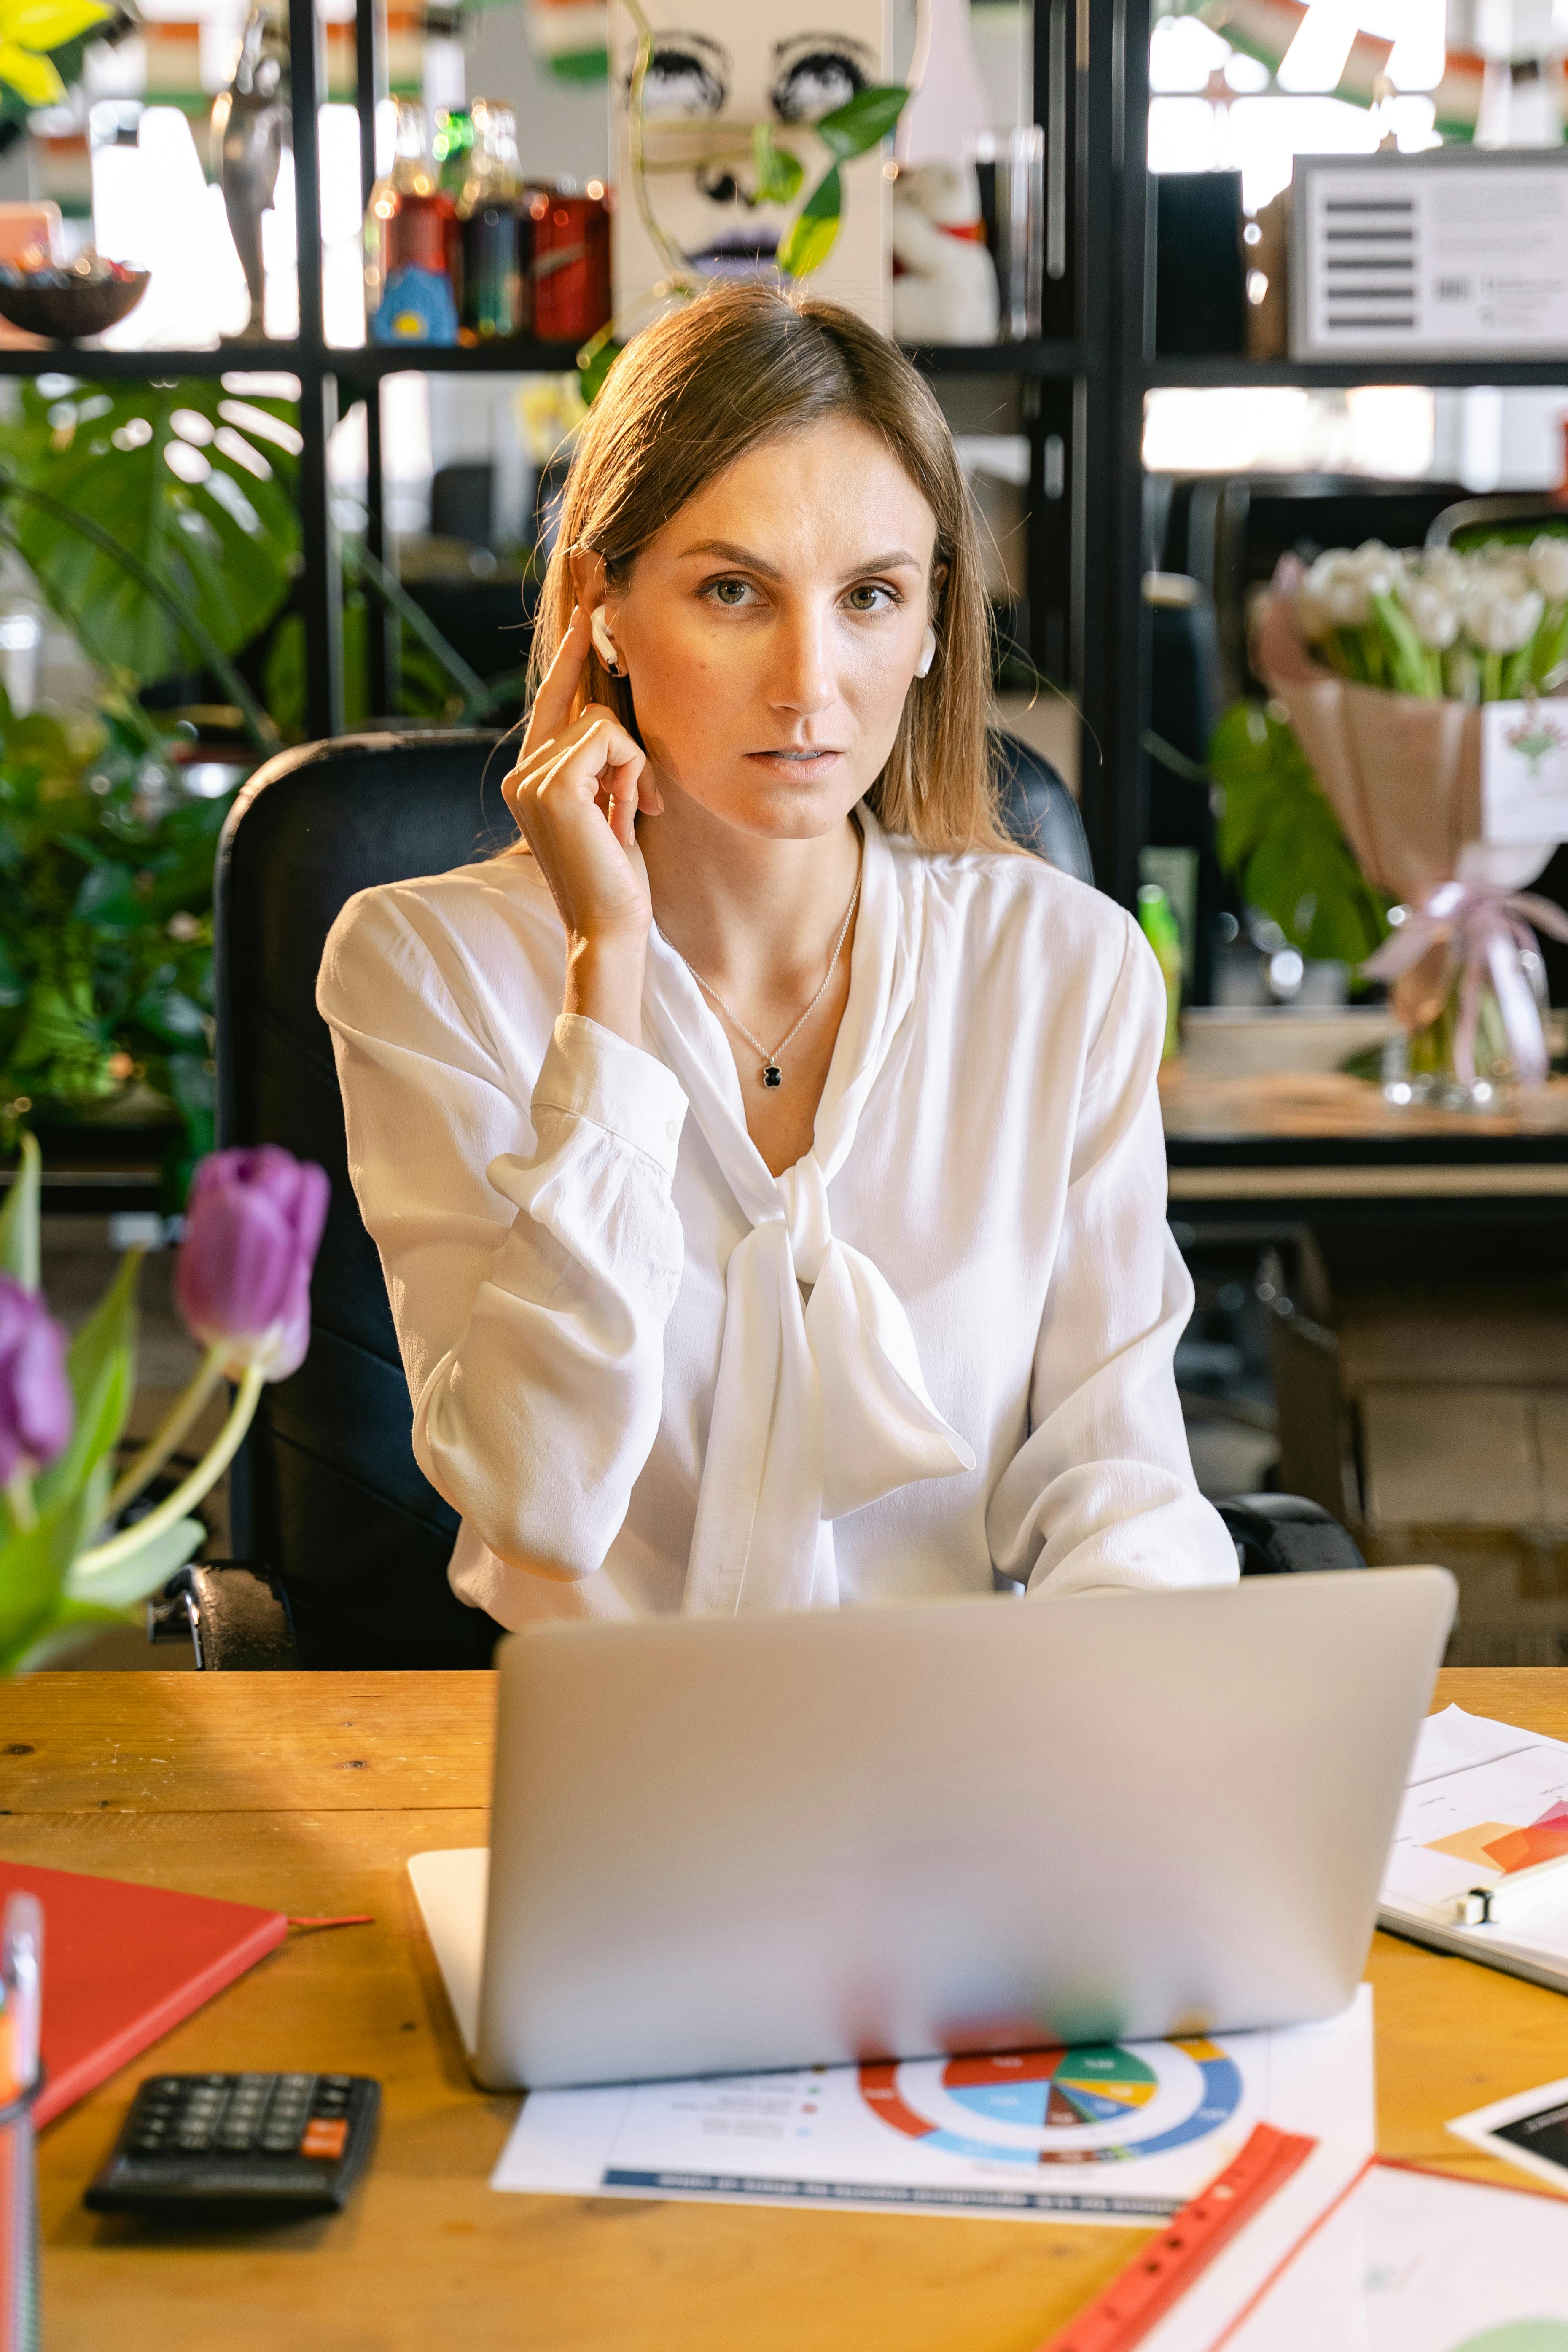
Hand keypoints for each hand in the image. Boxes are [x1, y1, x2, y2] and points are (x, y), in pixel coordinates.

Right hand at [504, 605, 664, 1042]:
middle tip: (634, 806)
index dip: (572, 651)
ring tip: (626, 818)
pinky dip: (632, 773)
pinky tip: (625, 816)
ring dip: (633, 768)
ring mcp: (530, 778)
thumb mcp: (610, 806)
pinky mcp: (553, 786)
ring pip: (603, 721)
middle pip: (588, 704)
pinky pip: (611, 738)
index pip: (552, 696)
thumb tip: (613, 710)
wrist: (610, 928)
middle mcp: (521, 772)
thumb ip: (601, 761)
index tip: (588, 609)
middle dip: (628, 750)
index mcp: (530, 776)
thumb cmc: (618, 877)